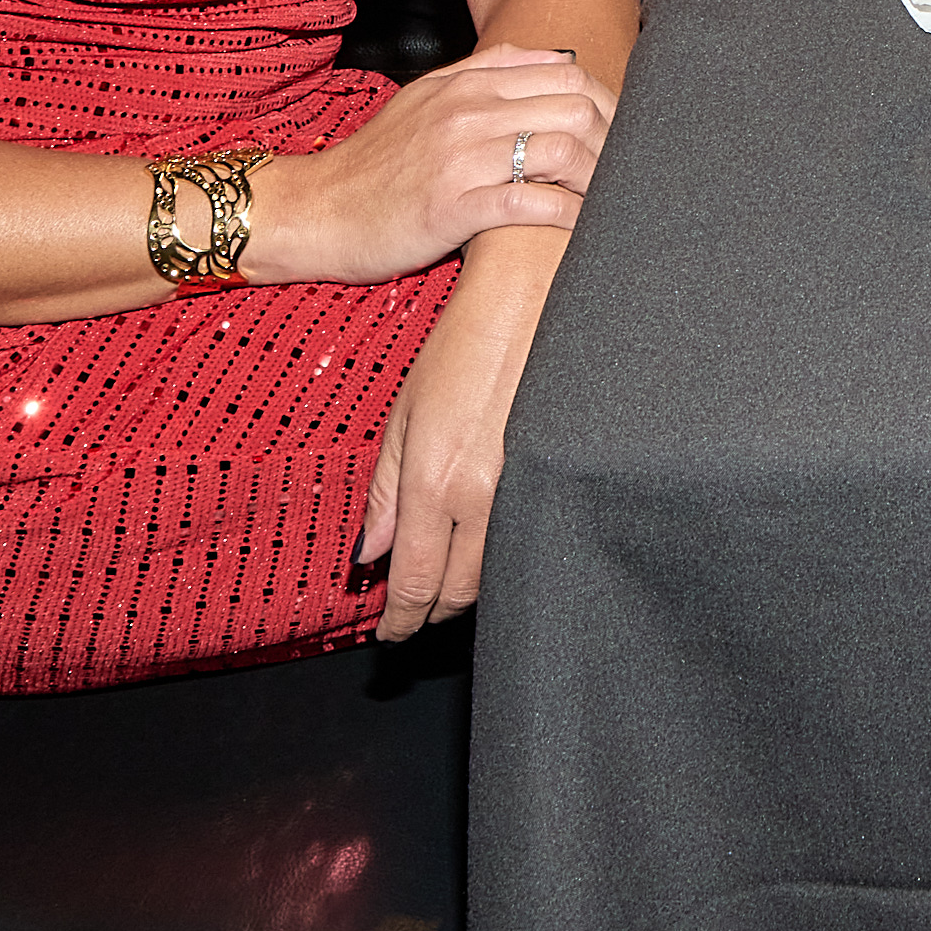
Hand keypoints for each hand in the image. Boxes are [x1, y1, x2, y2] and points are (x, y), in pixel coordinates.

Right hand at [256, 41, 614, 285]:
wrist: (314, 210)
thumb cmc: (377, 162)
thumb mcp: (426, 99)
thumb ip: (486, 73)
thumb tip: (556, 58)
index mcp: (467, 82)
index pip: (565, 71)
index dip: (606, 99)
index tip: (619, 128)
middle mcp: (468, 111)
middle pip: (574, 107)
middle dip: (612, 139)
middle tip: (622, 169)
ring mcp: (460, 159)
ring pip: (560, 151)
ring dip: (596, 178)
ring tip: (603, 198)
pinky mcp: (452, 208)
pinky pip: (531, 204)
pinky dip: (567, 215)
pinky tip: (578, 226)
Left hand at [356, 259, 544, 638]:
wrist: (538, 291)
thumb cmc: (468, 337)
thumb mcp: (407, 409)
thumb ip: (387, 486)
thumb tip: (370, 552)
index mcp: (436, 481)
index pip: (415, 581)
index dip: (401, 620)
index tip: (390, 638)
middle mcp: (483, 496)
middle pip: (458, 591)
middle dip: (433, 611)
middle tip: (415, 617)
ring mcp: (527, 487)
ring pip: (497, 571)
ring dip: (469, 589)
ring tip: (449, 589)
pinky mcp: (560, 473)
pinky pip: (529, 535)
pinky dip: (505, 555)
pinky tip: (493, 549)